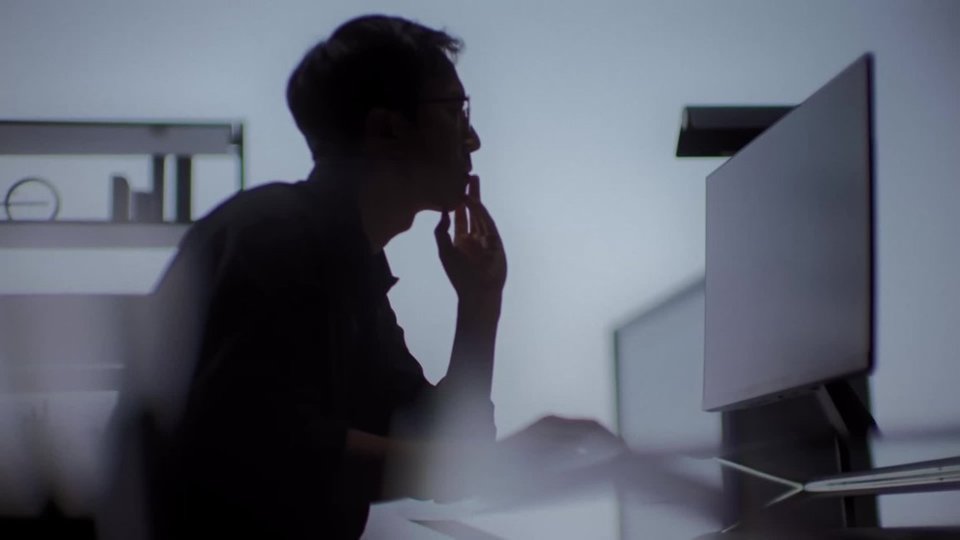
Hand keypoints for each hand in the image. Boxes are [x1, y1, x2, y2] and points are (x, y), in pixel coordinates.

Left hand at [434, 175, 506, 304]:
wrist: (476, 292)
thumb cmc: (459, 275)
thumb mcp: (444, 251)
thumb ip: (441, 231)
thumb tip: (443, 213)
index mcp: (463, 241)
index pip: (461, 217)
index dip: (459, 203)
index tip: (456, 188)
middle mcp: (476, 238)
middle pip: (474, 212)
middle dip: (472, 195)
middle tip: (470, 177)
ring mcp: (487, 239)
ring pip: (481, 214)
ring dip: (477, 199)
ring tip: (473, 182)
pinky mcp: (496, 242)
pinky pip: (488, 224)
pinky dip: (482, 212)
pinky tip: (475, 201)